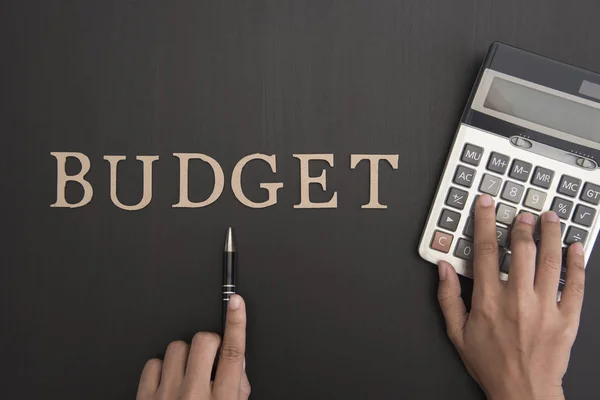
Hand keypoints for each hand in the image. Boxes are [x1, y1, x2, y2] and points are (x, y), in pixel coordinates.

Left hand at [136, 294, 250, 399]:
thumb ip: (237, 389)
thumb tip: (237, 362)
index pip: (232, 352)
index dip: (235, 322)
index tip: (235, 302)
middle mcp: (194, 395)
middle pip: (203, 341)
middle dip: (208, 344)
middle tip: (208, 360)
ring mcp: (167, 396)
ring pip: (176, 348)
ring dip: (184, 357)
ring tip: (185, 376)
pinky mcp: (145, 399)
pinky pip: (152, 364)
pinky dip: (161, 370)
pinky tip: (167, 383)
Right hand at [437, 194, 584, 399]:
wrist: (523, 392)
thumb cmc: (491, 364)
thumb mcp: (457, 333)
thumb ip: (448, 298)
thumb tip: (443, 269)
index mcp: (488, 300)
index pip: (484, 251)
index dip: (484, 223)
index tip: (486, 205)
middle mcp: (517, 299)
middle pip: (521, 250)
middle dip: (522, 226)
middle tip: (523, 213)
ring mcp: (545, 308)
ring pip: (550, 261)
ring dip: (550, 234)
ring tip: (550, 218)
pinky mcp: (566, 318)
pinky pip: (575, 284)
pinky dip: (576, 263)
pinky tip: (575, 247)